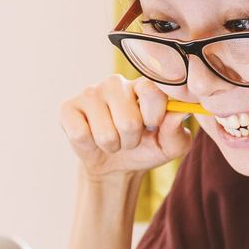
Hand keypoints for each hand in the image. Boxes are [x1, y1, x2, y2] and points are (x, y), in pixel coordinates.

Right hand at [59, 75, 192, 180]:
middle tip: (130, 138)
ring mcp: (90, 93)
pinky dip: (90, 146)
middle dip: (132, 140)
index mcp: (144, 85)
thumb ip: (178, 131)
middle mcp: (116, 83)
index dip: (155, 116)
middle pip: (128, 120)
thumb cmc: (147, 148)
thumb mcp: (171, 146)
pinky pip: (81, 134)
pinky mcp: (68, 108)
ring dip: (113, 146)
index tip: (153, 126)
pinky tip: (92, 138)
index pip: (152, 90)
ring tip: (113, 140)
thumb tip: (180, 112)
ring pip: (106, 133)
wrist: (116, 165)